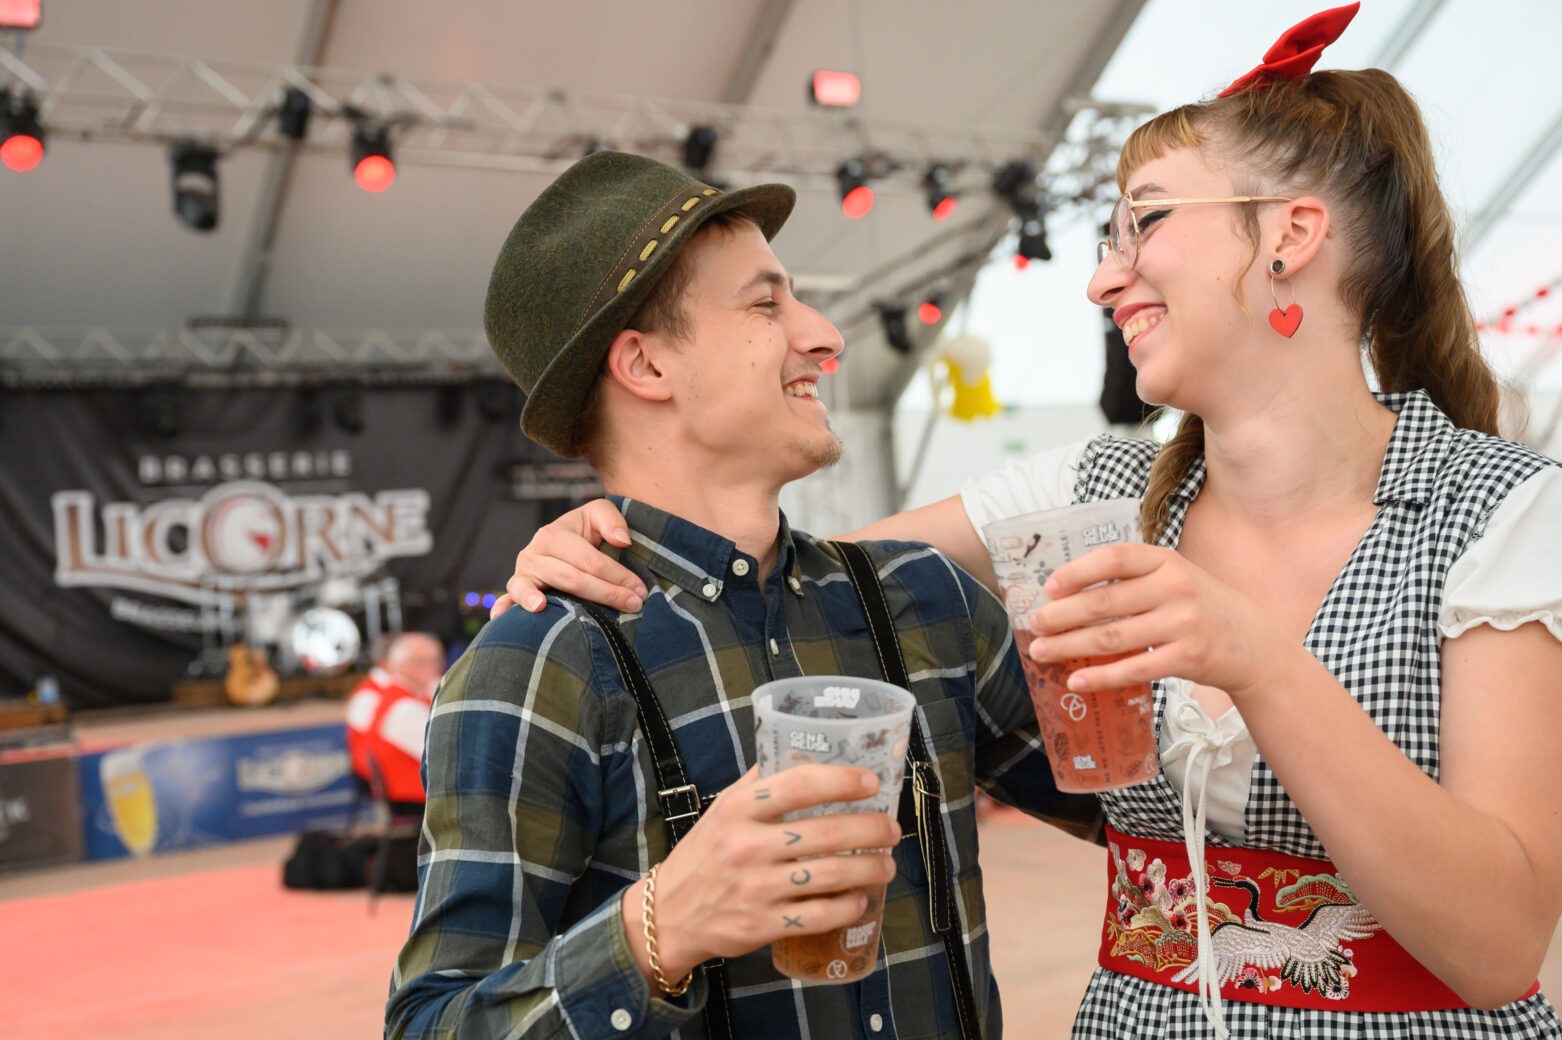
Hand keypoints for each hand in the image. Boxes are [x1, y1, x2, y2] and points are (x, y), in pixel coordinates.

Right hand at [489, 499, 649, 617]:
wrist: (563, 543)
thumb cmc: (584, 532)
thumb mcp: (597, 515)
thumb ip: (611, 520)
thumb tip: (622, 542)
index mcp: (554, 534)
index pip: (589, 559)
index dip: (617, 575)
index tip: (640, 590)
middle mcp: (534, 553)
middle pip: (571, 578)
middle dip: (605, 593)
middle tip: (633, 605)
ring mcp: (523, 573)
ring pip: (542, 590)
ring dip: (560, 603)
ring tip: (561, 611)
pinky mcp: (516, 589)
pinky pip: (509, 599)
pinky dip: (505, 607)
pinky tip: (502, 617)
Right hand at [632, 765, 899, 980]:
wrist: (667, 914)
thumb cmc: (703, 854)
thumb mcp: (722, 809)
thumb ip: (759, 782)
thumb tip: (802, 751)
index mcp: (739, 810)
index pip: (799, 785)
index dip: (842, 781)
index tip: (871, 783)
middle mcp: (748, 846)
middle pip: (825, 832)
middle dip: (870, 830)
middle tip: (891, 829)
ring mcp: (756, 888)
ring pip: (829, 875)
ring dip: (868, 869)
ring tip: (887, 864)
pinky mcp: (762, 924)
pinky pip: (817, 916)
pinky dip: (847, 907)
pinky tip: (860, 899)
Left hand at [1025, 543, 1289, 698]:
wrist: (1256, 645)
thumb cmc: (1203, 608)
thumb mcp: (1176, 578)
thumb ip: (1134, 579)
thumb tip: (1070, 594)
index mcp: (1166, 561)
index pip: (1113, 558)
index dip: (1076, 572)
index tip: (1049, 588)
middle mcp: (1175, 587)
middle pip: (1104, 602)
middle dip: (1061, 616)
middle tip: (1034, 625)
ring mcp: (1183, 623)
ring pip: (1112, 637)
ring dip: (1070, 646)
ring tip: (1042, 652)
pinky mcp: (1188, 657)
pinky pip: (1134, 668)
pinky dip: (1101, 677)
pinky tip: (1076, 680)